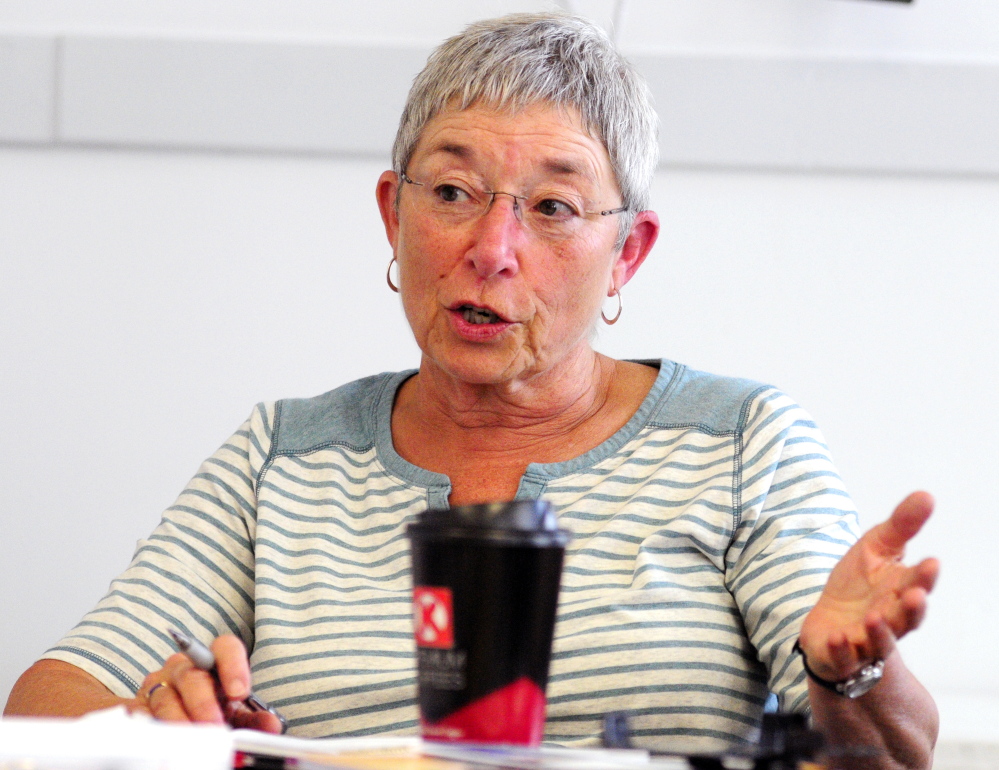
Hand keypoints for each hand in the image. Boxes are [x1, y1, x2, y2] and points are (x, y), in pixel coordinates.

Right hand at [129, 635, 281, 732]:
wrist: (163, 718)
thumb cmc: (207, 709)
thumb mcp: (232, 714)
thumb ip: (252, 718)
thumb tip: (271, 725)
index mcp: (212, 662)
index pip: (225, 647)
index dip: (234, 666)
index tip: (240, 692)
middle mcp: (183, 667)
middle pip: (193, 676)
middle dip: (205, 704)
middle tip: (216, 727)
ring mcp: (157, 685)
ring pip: (166, 698)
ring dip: (180, 721)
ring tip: (193, 741)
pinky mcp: (135, 706)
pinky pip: (141, 715)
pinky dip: (153, 729)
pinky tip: (164, 741)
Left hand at [798, 491, 939, 681]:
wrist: (828, 626)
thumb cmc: (857, 587)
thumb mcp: (875, 549)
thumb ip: (901, 526)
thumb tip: (927, 495)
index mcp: (900, 593)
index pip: (917, 585)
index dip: (924, 577)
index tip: (931, 562)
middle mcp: (890, 620)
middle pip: (905, 618)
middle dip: (912, 608)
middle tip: (916, 595)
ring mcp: (866, 641)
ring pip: (880, 641)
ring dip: (880, 631)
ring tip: (875, 617)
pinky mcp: (840, 657)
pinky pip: (843, 657)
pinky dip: (842, 649)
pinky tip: (837, 638)